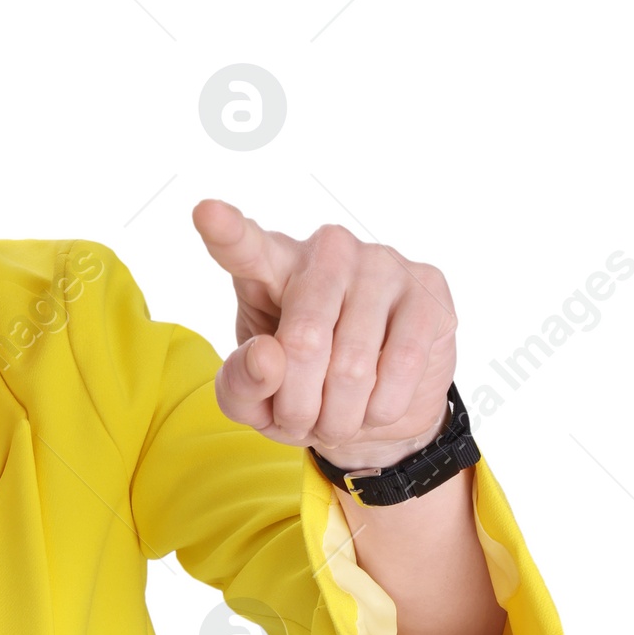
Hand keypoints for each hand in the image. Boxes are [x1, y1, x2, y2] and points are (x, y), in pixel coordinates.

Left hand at [192, 200, 456, 469]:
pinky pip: (400, 365)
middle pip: (304, 341)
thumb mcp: (255, 401)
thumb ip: (239, 385)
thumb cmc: (305, 391)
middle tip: (303, 421)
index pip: (246, 248)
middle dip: (299, 406)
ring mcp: (381, 263)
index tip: (205, 213)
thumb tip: (267, 357)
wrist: (377, 409)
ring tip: (338, 417)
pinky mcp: (428, 290)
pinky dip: (380, 409)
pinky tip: (376, 406)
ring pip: (352, 364)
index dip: (227, 233)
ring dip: (340, 416)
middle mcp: (327, 252)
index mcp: (271, 268)